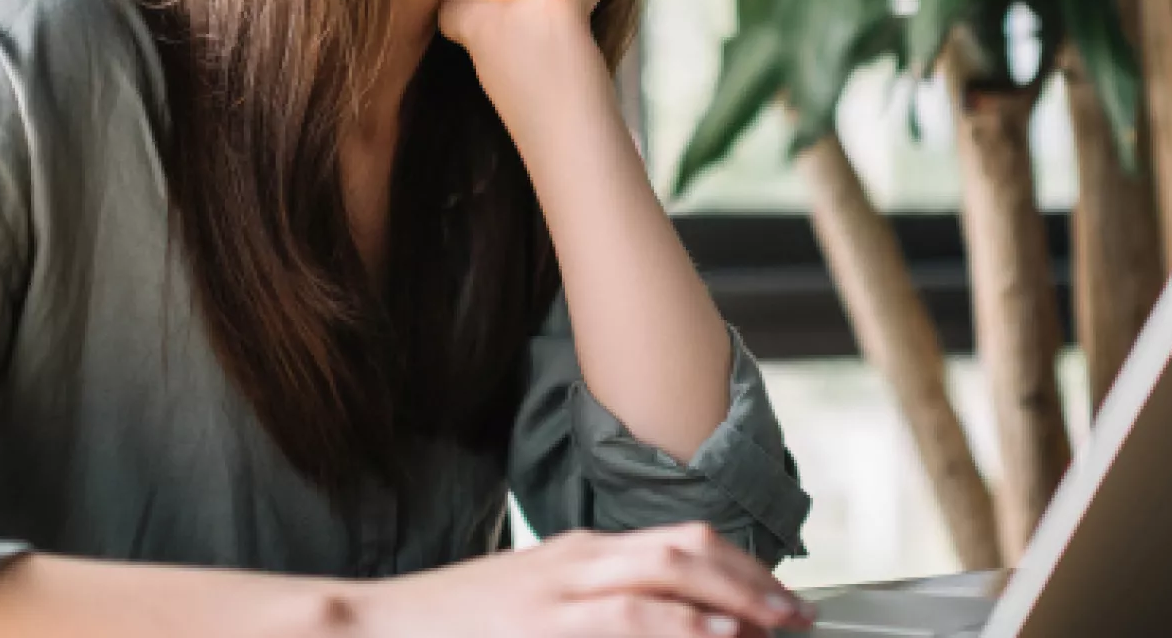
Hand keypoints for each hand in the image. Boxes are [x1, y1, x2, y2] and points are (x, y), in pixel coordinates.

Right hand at [345, 522, 814, 637]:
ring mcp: (556, 591)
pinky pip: (625, 619)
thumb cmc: (457, 629)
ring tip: (770, 626)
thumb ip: (597, 610)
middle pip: (686, 549)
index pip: (678, 542)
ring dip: (730, 601)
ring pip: (665, 575)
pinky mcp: (539, 624)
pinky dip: (677, 625)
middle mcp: (575, 561)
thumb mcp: (534, 606)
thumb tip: (667, 624)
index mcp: (579, 553)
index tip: (777, 598)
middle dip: (751, 579)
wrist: (375, 626)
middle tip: (796, 614)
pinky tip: (712, 636)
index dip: (739, 567)